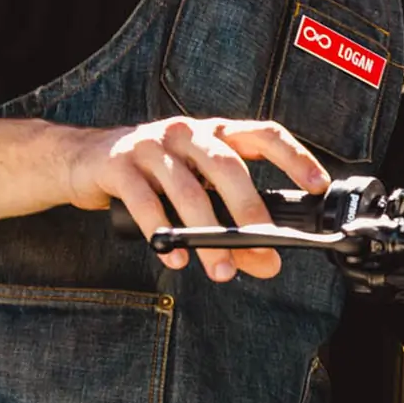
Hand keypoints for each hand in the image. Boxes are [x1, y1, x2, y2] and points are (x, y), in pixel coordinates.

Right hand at [61, 116, 329, 281]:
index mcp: (216, 133)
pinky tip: (176, 258)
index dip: (295, 158)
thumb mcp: (198, 190)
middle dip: (249, 212)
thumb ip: (232, 222)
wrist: (85, 160)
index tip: (319, 186)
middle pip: (227, 167)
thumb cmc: (155, 177)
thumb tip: (267, 264)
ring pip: (188, 191)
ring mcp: (152, 145)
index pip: (265, 134)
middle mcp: (188, 131)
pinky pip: (145, 202)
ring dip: (208, 237)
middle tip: (266, 250)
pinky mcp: (119, 164)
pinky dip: (163, 234)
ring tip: (222, 270)